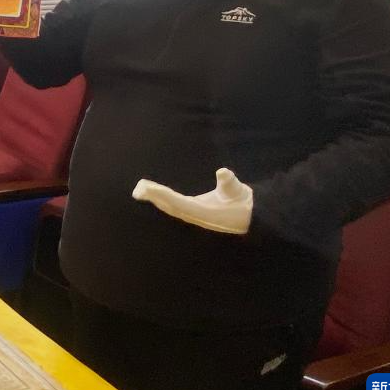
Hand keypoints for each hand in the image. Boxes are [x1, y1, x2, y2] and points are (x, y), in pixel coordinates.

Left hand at [132, 168, 252, 234]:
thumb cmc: (243, 202)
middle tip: (138, 189)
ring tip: (141, 191)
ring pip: (170, 208)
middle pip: (169, 206)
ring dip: (156, 199)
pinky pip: (174, 207)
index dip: (163, 195)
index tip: (149, 188)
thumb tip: (224, 172)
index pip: (178, 202)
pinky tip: (154, 196)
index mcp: (204, 211)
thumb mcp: (238, 190)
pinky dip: (163, 201)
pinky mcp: (195, 214)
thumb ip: (230, 182)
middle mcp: (195, 215)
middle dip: (154, 197)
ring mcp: (194, 216)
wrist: (251, 217)